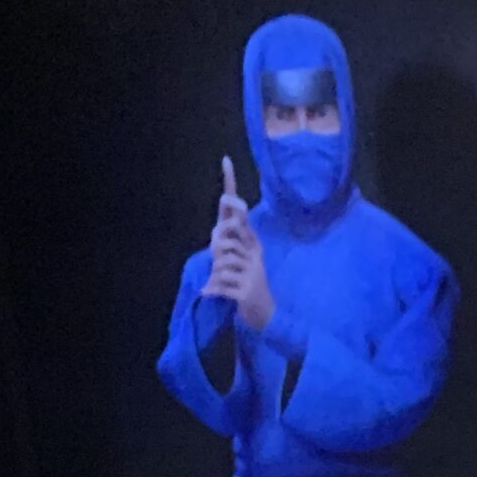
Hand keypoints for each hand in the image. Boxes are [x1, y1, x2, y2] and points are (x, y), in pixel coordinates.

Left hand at [202, 154, 275, 330]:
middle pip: (223, 237)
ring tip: (221, 282)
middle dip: (215, 250)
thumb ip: (227, 242)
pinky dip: (212, 290)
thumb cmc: (247, 283)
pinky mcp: (246, 290)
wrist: (264, 315)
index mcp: (252, 242)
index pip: (239, 212)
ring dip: (215, 274)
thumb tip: (219, 225)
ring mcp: (252, 271)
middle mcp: (254, 252)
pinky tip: (213, 294)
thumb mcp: (239, 259)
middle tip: (218, 264)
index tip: (225, 162)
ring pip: (220, 262)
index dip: (231, 188)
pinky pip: (220, 283)